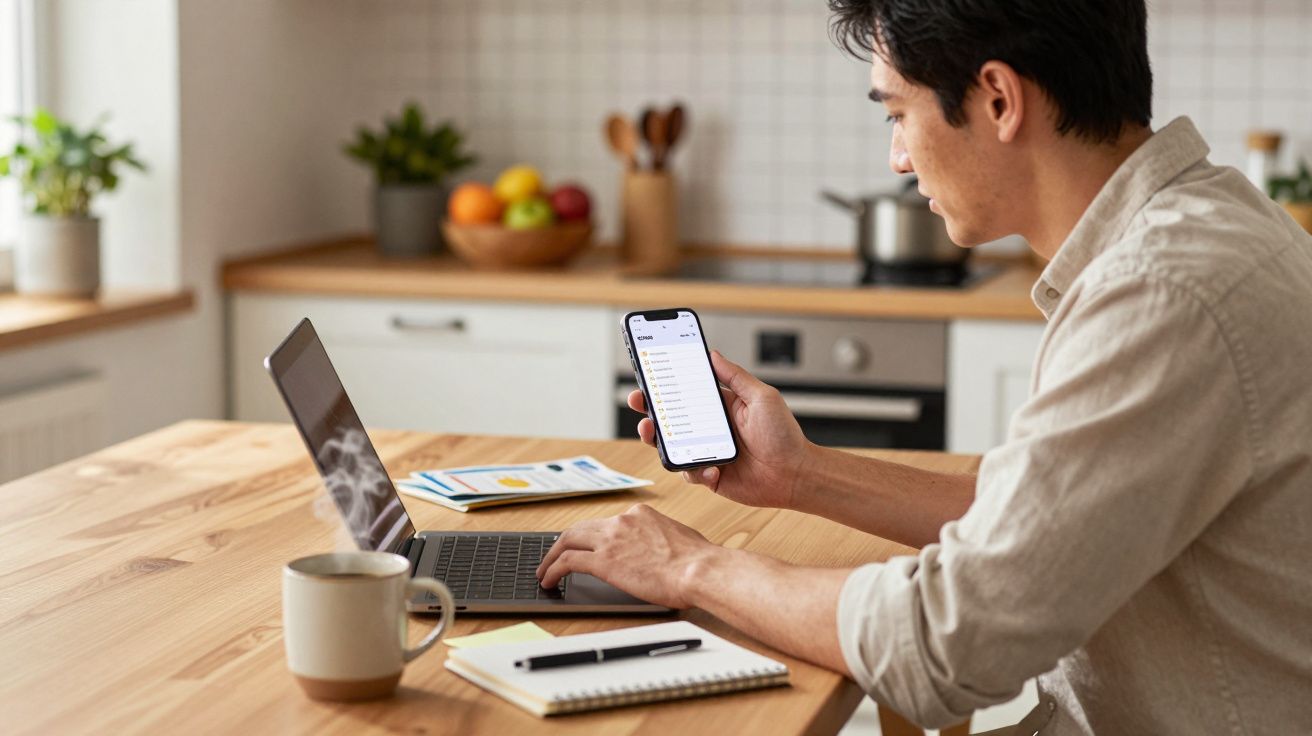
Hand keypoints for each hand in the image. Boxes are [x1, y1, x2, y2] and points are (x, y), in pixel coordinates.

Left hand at [536, 504, 718, 608]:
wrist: (699, 570)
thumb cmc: (697, 560)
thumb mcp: (678, 538)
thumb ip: (660, 540)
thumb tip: (659, 551)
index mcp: (639, 515)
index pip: (606, 523)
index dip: (591, 537)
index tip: (586, 547)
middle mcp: (622, 521)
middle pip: (581, 528)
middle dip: (564, 543)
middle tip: (555, 556)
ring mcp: (610, 539)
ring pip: (568, 540)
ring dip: (552, 556)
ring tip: (545, 571)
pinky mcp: (603, 560)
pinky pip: (568, 562)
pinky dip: (553, 570)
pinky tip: (549, 581)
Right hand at [629, 351, 811, 509]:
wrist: (796, 475)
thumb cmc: (784, 435)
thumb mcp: (762, 397)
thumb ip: (736, 377)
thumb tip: (713, 354)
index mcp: (720, 408)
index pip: (686, 393)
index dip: (664, 386)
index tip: (647, 376)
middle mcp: (710, 430)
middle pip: (671, 420)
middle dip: (650, 411)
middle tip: (639, 403)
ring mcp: (707, 453)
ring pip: (672, 447)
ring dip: (659, 440)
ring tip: (652, 433)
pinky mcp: (710, 477)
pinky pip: (691, 473)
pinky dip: (696, 471)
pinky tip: (712, 468)